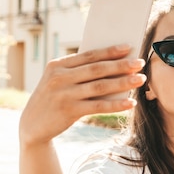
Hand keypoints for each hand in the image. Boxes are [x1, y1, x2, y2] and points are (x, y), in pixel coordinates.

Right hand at [19, 44, 145, 146]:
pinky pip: (98, 106)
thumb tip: (113, 67)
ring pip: (100, 87)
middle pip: (97, 69)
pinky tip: (130, 103)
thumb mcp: (58, 82)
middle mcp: (59, 78)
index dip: (110, 51)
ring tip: (140, 79)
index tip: (128, 47)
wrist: (32, 125)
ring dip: (123, 83)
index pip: (88, 55)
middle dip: (121, 65)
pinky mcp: (69, 111)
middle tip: (140, 63)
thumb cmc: (53, 100)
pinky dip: (116, 105)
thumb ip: (78, 73)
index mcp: (57, 65)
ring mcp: (64, 94)